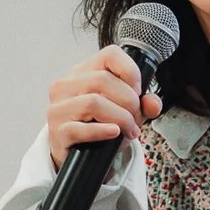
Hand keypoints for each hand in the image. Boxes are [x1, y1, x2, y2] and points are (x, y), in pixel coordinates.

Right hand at [45, 46, 163, 168]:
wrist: (81, 155)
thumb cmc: (102, 126)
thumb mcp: (127, 112)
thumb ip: (144, 105)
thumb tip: (153, 103)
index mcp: (83, 73)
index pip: (110, 54)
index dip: (130, 71)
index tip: (138, 91)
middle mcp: (66, 86)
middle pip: (103, 80)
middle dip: (129, 101)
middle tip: (136, 119)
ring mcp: (58, 108)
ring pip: (93, 102)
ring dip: (121, 118)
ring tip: (129, 131)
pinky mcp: (57, 131)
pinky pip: (81, 128)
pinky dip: (102, 131)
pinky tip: (114, 133)